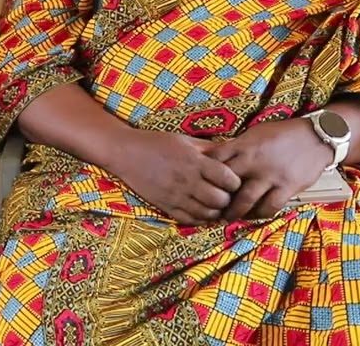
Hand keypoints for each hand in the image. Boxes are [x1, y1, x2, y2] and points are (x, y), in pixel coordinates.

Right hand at [110, 130, 241, 225]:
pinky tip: (198, 209)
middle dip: (226, 198)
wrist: (124, 152)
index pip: (229, 179)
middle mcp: (187, 181)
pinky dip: (199, 218)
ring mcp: (175, 196)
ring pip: (207, 213)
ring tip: (211, 203)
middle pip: (221, 200)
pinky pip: (189, 220)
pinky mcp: (165, 206)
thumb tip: (233, 151)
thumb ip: (209, 148)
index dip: (235, 182)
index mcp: (195, 162)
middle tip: (223, 193)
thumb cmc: (156, 143)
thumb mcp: (185, 140)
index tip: (230, 179)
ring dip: (213, 210)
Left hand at [209, 119, 331, 221]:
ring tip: (227, 218)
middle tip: (209, 207)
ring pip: (245, 200)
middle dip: (216, 196)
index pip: (215, 160)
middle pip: (226, 183)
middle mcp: (253, 161)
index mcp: (243, 145)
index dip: (204, 173)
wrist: (316, 136)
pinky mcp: (287, 187)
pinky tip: (254, 216)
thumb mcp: (254, 134)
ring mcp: (270, 175)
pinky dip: (259, 214)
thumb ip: (237, 147)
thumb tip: (215, 157)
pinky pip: (270, 206)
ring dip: (234, 212)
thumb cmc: (282, 134)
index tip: (200, 182)